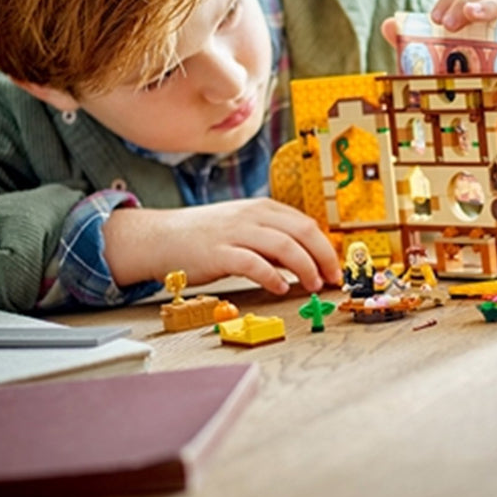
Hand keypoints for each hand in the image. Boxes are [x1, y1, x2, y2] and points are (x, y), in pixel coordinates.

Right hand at [103, 198, 342, 296]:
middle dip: (324, 256)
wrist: (161, 237)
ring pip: (283, 245)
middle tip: (332, 279)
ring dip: (305, 267)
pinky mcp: (219, 253)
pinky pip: (253, 263)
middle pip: (302, 231)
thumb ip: (273, 244)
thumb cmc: (205, 237)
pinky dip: (272, 276)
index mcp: (262, 209)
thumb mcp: (244, 231)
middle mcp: (252, 216)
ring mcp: (235, 232)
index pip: (306, 224)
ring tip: (312, 285)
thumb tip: (306, 262)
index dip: (326, 247)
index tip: (336, 268)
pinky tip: (280, 288)